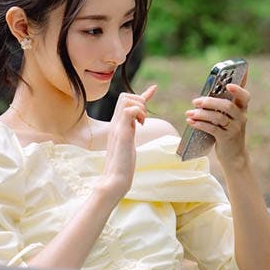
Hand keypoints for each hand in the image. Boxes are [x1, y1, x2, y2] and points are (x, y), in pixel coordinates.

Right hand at [98, 85, 156, 199]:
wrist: (115, 179)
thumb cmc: (122, 165)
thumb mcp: (129, 142)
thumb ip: (131, 129)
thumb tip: (137, 122)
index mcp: (117, 125)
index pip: (125, 102)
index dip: (142, 94)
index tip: (154, 89)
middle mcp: (115, 123)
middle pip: (124, 96)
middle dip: (139, 100)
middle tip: (144, 119)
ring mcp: (117, 128)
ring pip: (126, 100)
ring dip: (140, 107)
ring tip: (142, 123)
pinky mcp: (122, 134)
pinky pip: (129, 111)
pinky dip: (139, 113)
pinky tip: (141, 125)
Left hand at [186, 82, 250, 168]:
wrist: (234, 156)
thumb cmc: (228, 133)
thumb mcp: (230, 119)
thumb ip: (222, 108)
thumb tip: (202, 97)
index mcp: (242, 110)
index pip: (244, 96)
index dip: (238, 89)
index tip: (228, 84)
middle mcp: (241, 118)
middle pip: (227, 105)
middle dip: (209, 102)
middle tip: (195, 101)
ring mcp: (235, 128)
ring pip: (218, 117)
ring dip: (201, 114)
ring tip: (189, 113)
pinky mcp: (227, 138)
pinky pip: (212, 129)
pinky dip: (200, 124)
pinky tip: (191, 122)